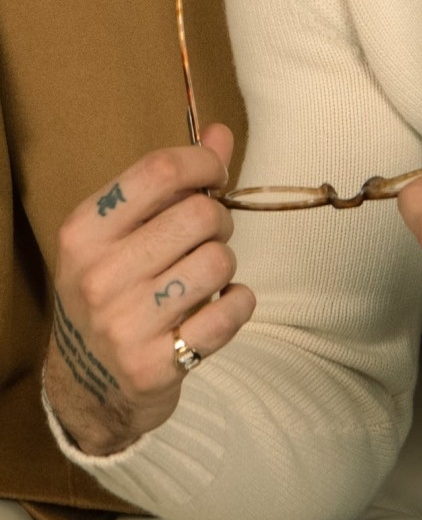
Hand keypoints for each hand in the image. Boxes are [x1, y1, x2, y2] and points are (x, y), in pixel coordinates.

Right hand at [44, 125, 255, 455]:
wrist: (86, 387)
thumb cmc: (112, 291)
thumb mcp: (122, 233)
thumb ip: (172, 181)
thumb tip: (221, 132)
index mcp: (84, 233)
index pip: (159, 170)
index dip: (204, 162)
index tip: (216, 175)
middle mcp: (98, 277)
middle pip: (198, 214)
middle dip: (218, 219)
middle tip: (207, 237)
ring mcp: (123, 326)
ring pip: (219, 261)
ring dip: (225, 264)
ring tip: (204, 275)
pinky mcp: (153, 367)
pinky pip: (231, 313)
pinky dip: (239, 303)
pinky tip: (220, 307)